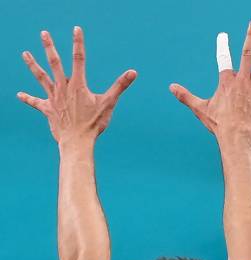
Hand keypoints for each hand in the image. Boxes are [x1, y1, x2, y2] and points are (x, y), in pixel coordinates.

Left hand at [17, 27, 136, 143]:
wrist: (77, 140)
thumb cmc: (94, 123)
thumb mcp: (109, 103)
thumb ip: (120, 86)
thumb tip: (133, 72)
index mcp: (78, 85)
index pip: (79, 58)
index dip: (78, 43)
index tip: (76, 29)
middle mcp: (63, 88)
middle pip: (55, 63)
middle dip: (49, 47)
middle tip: (44, 33)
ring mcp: (53, 98)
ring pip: (41, 77)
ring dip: (33, 65)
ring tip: (25, 54)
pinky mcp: (48, 109)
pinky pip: (36, 102)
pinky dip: (28, 99)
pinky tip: (19, 95)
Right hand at [170, 20, 250, 140]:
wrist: (236, 135)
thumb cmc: (219, 124)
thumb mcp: (200, 108)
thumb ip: (186, 95)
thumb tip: (171, 87)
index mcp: (227, 81)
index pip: (223, 59)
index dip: (222, 46)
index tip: (223, 35)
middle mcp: (242, 79)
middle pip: (247, 53)